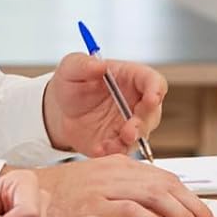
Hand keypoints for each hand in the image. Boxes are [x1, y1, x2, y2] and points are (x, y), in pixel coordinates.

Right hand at [34, 155, 212, 216]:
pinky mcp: (92, 208)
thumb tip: (158, 214)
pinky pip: (133, 212)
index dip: (187, 195)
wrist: (19, 200)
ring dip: (180, 214)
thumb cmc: (57, 200)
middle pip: (164, 185)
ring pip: (155, 196)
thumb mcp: (94, 187)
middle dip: (191, 205)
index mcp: (115, 165)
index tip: (202, 212)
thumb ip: (123, 194)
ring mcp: (102, 188)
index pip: (163, 177)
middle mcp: (112, 172)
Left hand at [42, 52, 166, 156]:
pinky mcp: (118, 142)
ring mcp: (129, 124)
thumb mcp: (72, 67)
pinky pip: (123, 150)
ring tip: (114, 144)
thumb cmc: (72, 82)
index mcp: (132, 78)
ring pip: (141, 135)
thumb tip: (99, 65)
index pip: (154, 82)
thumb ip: (84, 64)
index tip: (152, 98)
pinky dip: (114, 152)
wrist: (59, 110)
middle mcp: (136, 102)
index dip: (156, 90)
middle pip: (152, 113)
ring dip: (131, 141)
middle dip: (143, 123)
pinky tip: (100, 149)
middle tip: (129, 130)